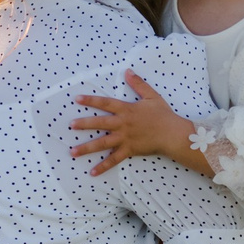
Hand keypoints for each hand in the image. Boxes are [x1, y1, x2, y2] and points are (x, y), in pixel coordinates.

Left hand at [70, 72, 205, 175]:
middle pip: (100, 123)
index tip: (77, 99)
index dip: (91, 100)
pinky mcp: (129, 150)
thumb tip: (128, 71)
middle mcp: (123, 124)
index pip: (105, 103)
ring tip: (72, 151)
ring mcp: (125, 138)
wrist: (172, 134)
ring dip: (87, 148)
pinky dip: (103, 166)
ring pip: (102, 143)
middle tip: (70, 125)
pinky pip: (114, 160)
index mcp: (126, 109)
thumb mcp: (152, 96)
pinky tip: (92, 172)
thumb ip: (138, 84)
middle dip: (84, 124)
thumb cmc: (163, 115)